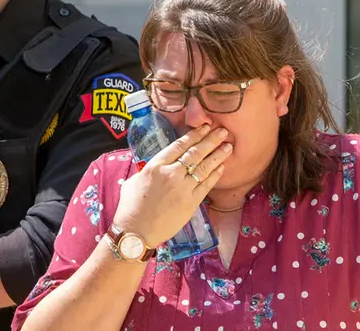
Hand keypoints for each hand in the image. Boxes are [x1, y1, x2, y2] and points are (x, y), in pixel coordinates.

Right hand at [112, 124, 231, 246]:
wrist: (136, 232)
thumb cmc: (130, 207)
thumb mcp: (134, 181)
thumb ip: (148, 170)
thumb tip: (156, 166)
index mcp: (156, 166)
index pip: (179, 145)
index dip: (194, 135)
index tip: (204, 127)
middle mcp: (171, 174)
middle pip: (195, 153)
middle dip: (210, 140)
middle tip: (222, 131)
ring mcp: (183, 188)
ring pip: (204, 167)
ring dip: (218, 155)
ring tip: (228, 146)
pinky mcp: (191, 203)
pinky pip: (206, 184)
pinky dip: (215, 174)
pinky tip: (222, 166)